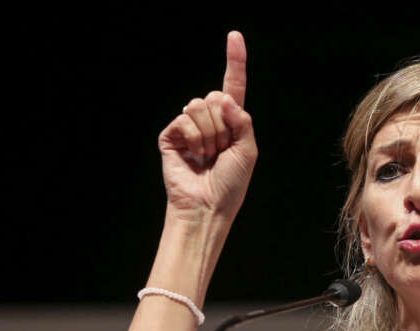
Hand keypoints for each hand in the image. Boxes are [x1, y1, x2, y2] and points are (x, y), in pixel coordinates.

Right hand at [158, 31, 257, 221]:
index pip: (233, 86)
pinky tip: (195, 156)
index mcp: (231, 122)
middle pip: (215, 96)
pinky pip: (184, 119)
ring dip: (210, 134)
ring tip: (208, 156)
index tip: (234, 36)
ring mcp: (189, 127)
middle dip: (223, 125)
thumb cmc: (231, 184)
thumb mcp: (248, 150)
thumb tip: (224, 97)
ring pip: (199, 105)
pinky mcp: (171, 135)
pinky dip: (194, 138)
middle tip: (221, 151)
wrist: (208, 206)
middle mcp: (210, 121)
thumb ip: (243, 120)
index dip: (234, 61)